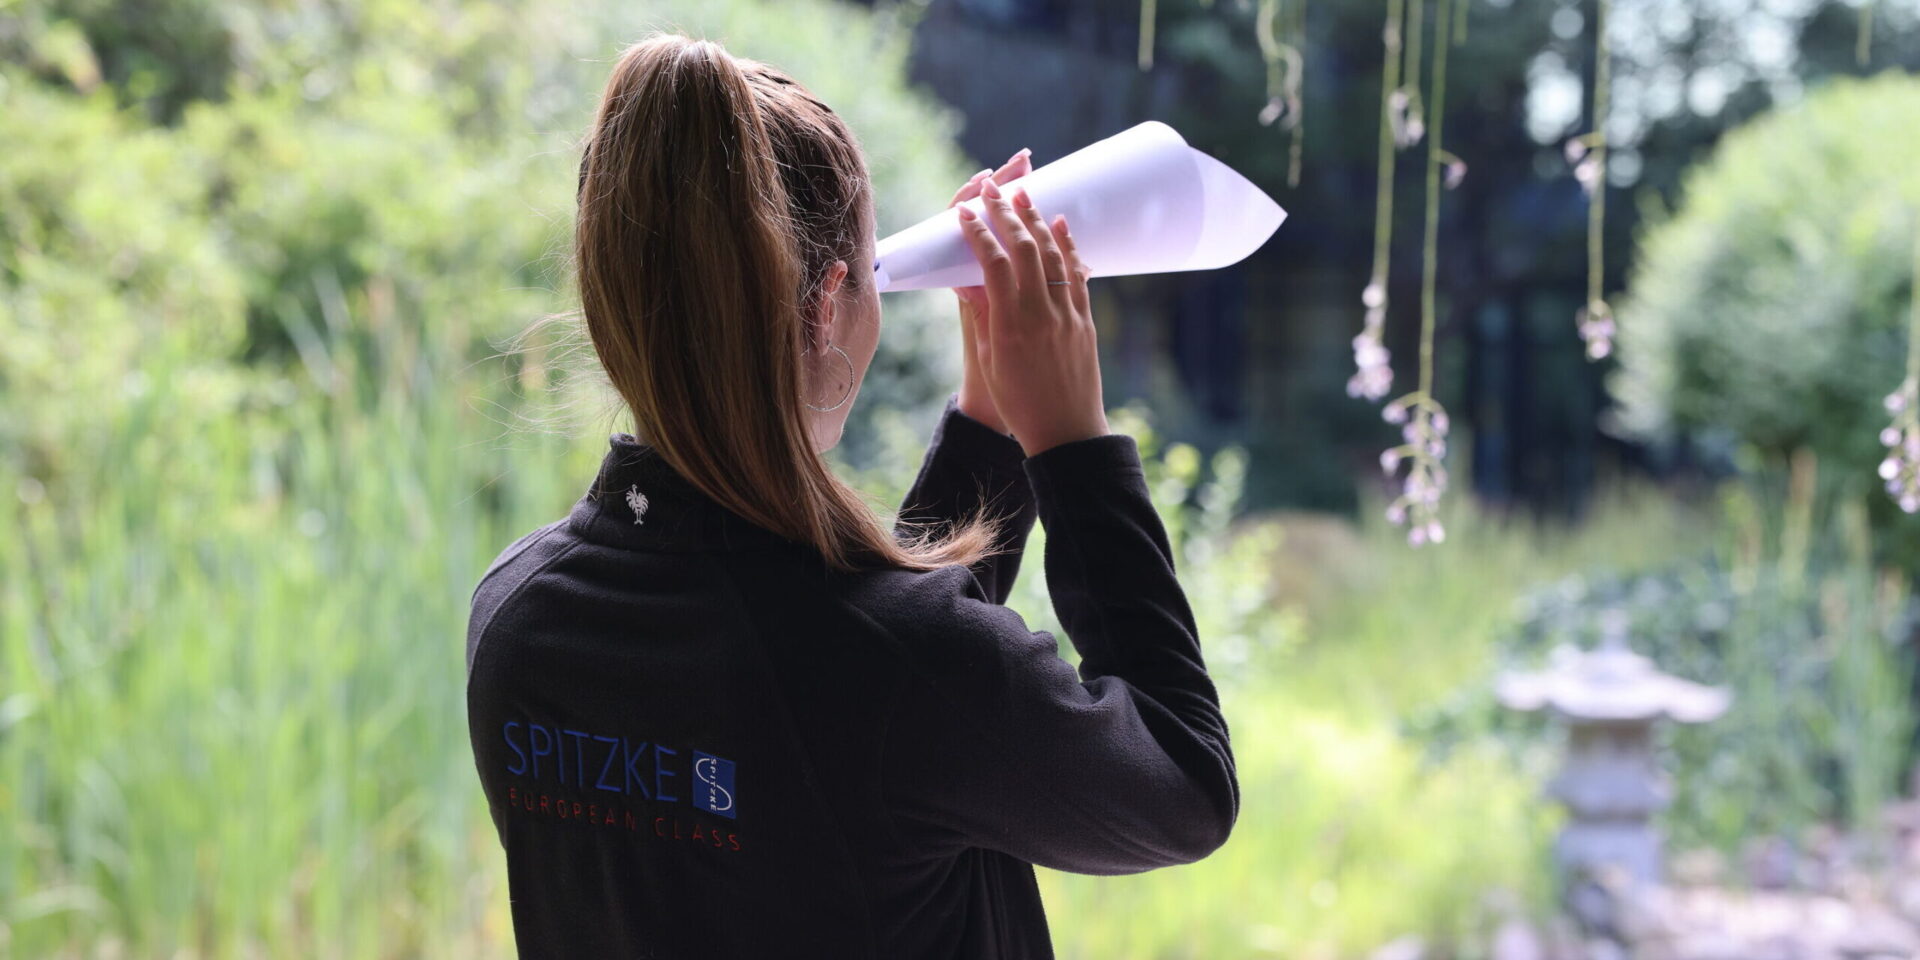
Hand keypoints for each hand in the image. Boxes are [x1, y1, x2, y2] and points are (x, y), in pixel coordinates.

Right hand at [954, 176, 1108, 457]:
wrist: (1066, 434)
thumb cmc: (1020, 404)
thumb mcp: (991, 362)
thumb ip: (984, 317)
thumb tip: (970, 281)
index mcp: (1009, 326)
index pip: (992, 263)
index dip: (978, 232)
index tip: (965, 212)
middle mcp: (1040, 314)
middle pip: (1024, 249)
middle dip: (1006, 212)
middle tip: (992, 186)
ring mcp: (1067, 315)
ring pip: (1054, 255)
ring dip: (1037, 219)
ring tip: (1024, 192)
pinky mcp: (1085, 321)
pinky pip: (1077, 274)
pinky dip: (1069, 245)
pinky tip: (1060, 224)